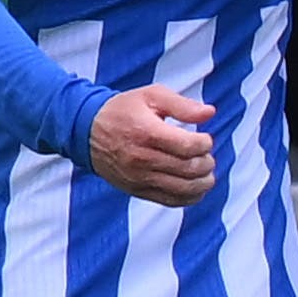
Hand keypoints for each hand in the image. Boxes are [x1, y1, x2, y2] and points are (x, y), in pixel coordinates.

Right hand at [87, 83, 217, 206]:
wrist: (87, 132)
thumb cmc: (123, 111)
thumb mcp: (150, 96)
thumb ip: (182, 105)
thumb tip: (210, 112)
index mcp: (147, 132)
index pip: (189, 146)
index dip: (205, 144)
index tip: (205, 139)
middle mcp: (142, 158)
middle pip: (189, 169)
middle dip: (206, 162)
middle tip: (207, 155)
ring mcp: (139, 178)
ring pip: (182, 189)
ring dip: (203, 183)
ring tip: (206, 172)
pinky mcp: (137, 190)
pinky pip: (170, 201)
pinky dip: (189, 198)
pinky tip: (196, 188)